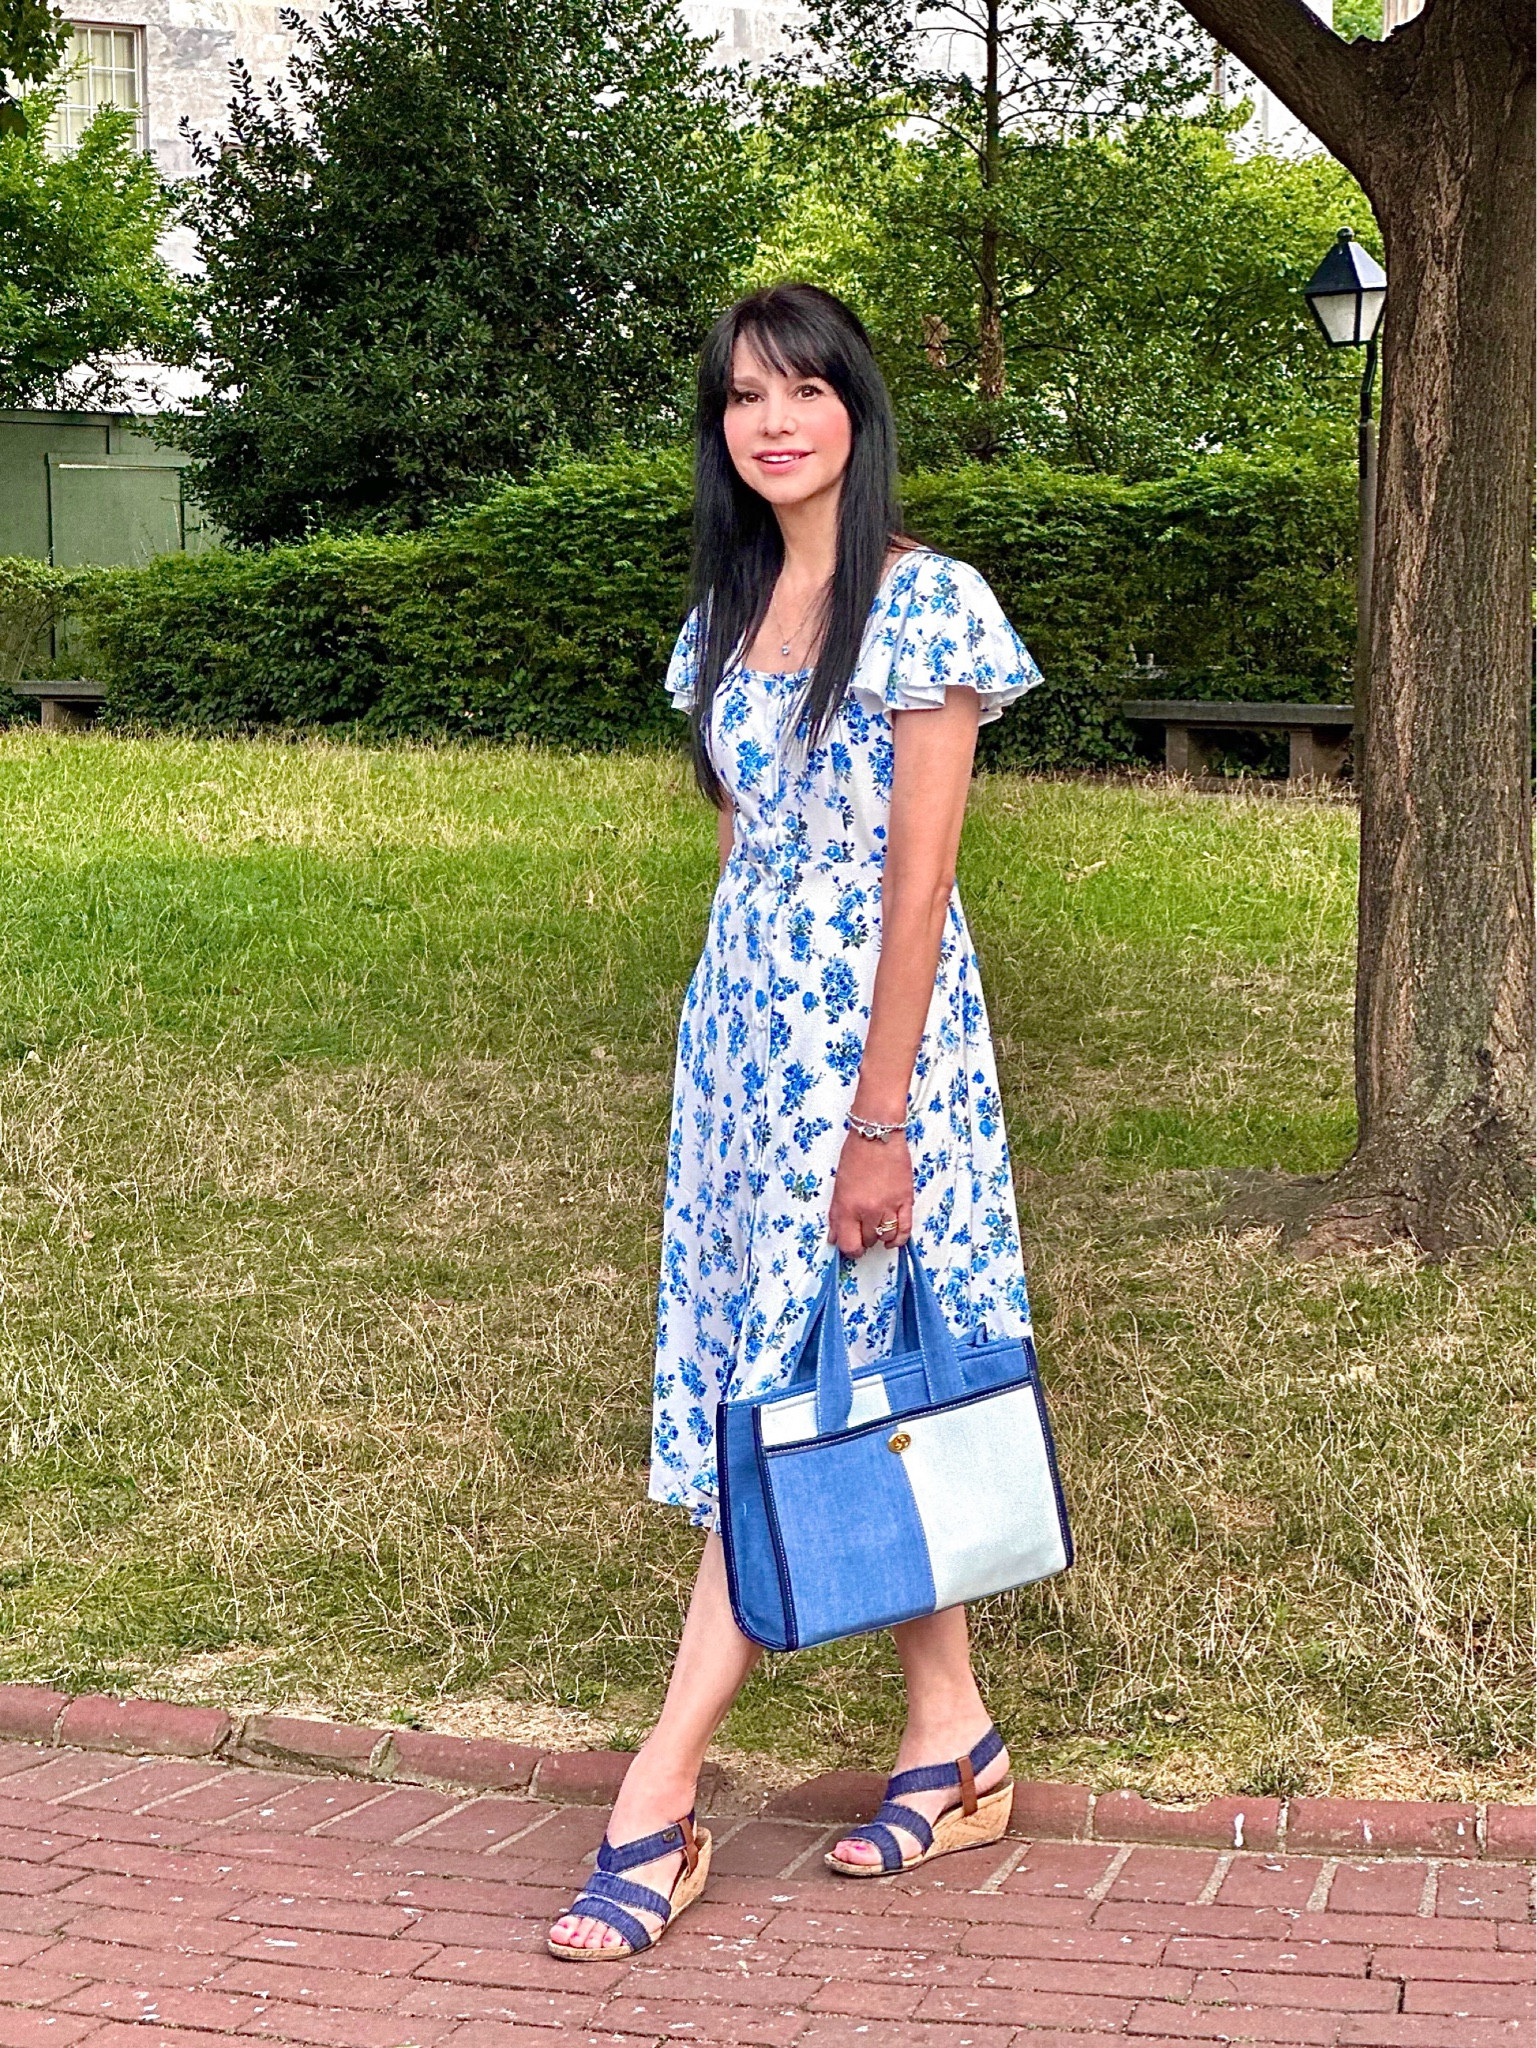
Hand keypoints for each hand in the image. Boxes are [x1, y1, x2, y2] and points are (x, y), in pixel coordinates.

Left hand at [827, 1132, 913, 1253]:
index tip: (850, 1244)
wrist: (877, 1134)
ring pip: (885, 1238)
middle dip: (863, 1239)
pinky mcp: (906, 1200)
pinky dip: (898, 1239)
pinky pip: (905, 1230)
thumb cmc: (855, 1155)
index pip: (849, 1244)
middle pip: (867, 1242)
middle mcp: (868, 1210)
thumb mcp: (838, 1186)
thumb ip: (836, 1215)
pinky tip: (891, 1239)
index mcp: (847, 1206)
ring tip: (876, 1227)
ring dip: (879, 1237)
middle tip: (861, 1229)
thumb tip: (834, 1237)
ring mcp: (889, 1206)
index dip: (849, 1249)